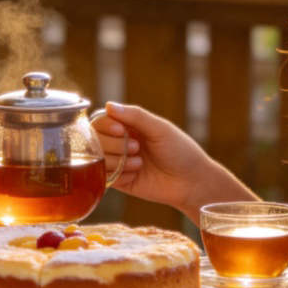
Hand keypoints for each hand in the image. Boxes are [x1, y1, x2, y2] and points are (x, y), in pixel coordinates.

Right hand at [94, 102, 254, 219]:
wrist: (191, 181)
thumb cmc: (180, 151)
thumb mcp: (160, 128)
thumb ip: (135, 116)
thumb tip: (108, 105)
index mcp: (129, 126)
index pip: (101, 121)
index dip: (106, 125)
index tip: (121, 131)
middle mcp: (120, 143)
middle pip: (95, 140)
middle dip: (113, 144)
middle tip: (136, 148)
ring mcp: (119, 163)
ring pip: (98, 160)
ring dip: (118, 160)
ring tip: (139, 163)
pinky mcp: (120, 182)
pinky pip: (105, 177)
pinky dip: (119, 174)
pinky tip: (136, 174)